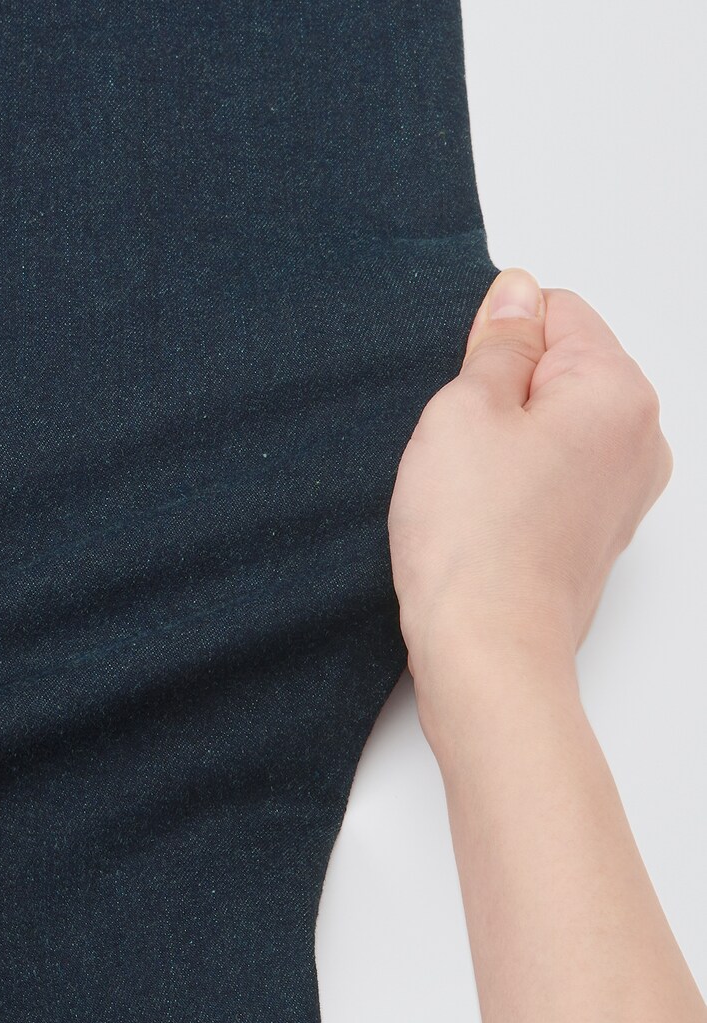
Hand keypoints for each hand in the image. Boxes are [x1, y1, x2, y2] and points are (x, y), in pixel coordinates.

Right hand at [388, 268, 672, 698]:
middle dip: (501, 395)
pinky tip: (482, 519)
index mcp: (618, 390)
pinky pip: (552, 479)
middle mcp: (641, 438)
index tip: (463, 393)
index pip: (554, 312)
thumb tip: (515, 293)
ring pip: (552, 428)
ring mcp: (624, 492)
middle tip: (460, 447)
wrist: (486, 651)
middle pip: (559, 371)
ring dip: (505, 444)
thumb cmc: (473, 542)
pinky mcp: (596, 534)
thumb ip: (496, 343)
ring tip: (469, 490)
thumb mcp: (463, 410)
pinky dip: (515, 486)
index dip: (493, 344)